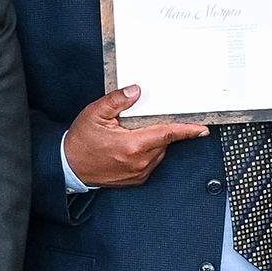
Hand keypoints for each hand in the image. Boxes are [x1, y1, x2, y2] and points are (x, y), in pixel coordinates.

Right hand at [63, 83, 206, 188]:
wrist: (69, 166)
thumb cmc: (81, 141)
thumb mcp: (95, 114)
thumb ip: (117, 101)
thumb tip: (136, 91)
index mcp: (132, 145)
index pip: (167, 135)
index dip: (187, 131)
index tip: (202, 129)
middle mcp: (139, 162)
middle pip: (163, 142)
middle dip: (156, 130)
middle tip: (137, 124)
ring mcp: (138, 173)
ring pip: (158, 152)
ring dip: (151, 142)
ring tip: (128, 136)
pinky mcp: (136, 179)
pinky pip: (151, 162)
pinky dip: (146, 153)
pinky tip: (129, 148)